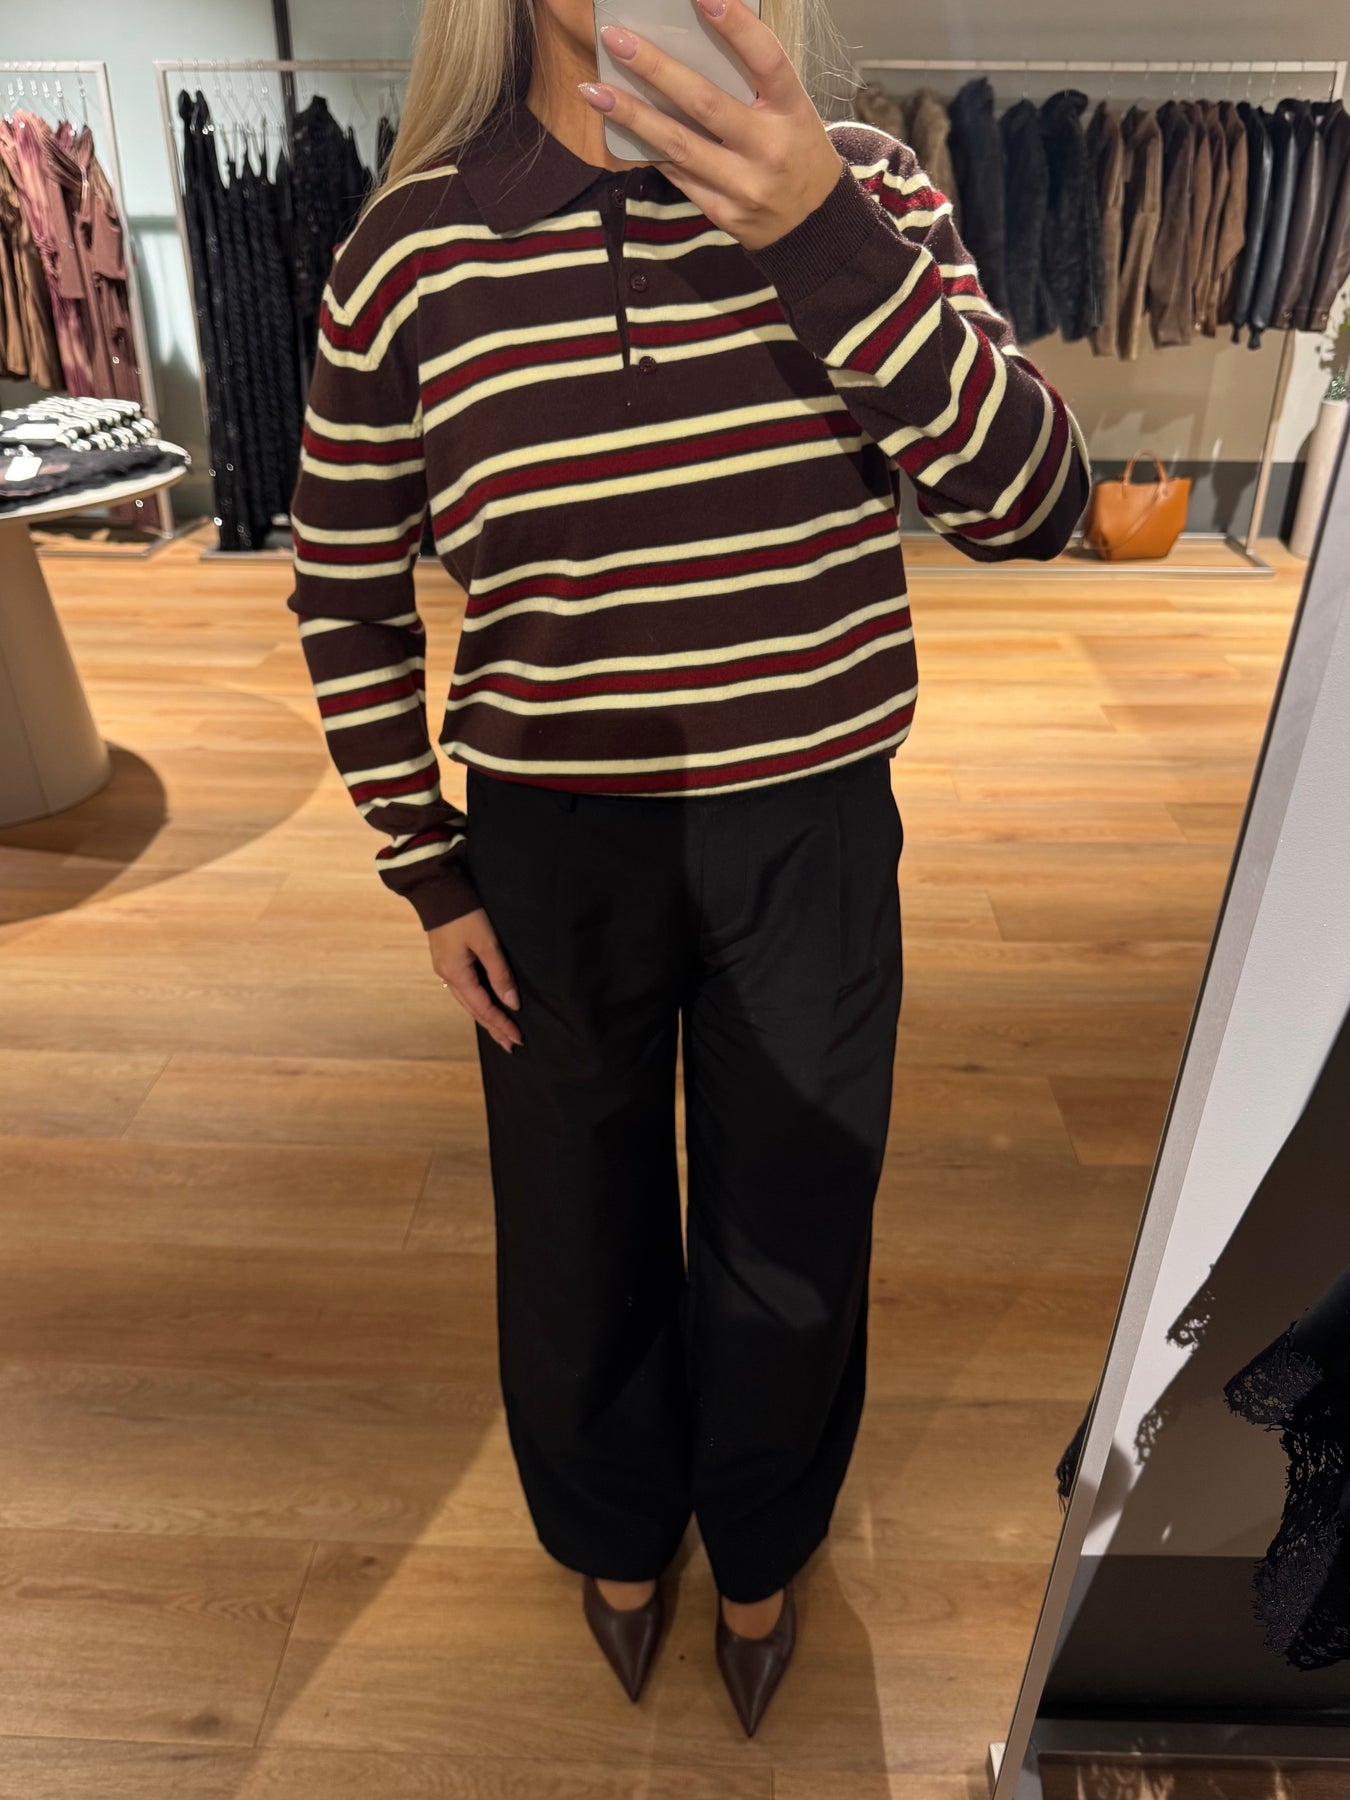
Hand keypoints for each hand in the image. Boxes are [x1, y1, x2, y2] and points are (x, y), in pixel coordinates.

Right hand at [427, 907, 523, 1052]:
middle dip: (493, 1027)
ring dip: (485, 1017)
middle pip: (474, 1010)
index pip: (483, 1008)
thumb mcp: (487, 942)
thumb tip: (512, 1002)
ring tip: (500, 1031)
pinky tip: (485, 1005)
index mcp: (456, 974)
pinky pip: (465, 989)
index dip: (501, 1023)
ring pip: (468, 1001)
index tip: (518, 1037)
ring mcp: (445, 968)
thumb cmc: (464, 913)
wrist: (438, 890)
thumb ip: (500, 973)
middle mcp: (448, 976)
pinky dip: (478, 1002)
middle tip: (511, 1045)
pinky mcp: (448, 959)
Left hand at [582, 0, 842, 251]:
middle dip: (656, 69)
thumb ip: (753, 83)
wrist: (813, 227)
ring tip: (594, 90)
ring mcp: (745, 186)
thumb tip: (693, 42)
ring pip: (679, 145)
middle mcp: (770, 148)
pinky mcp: (724, 213)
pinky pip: (678, 176)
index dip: (737, 26)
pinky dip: (649, 150)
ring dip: (632, 116)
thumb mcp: (792, 112)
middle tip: (616, 39)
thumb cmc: (795, 152)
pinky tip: (619, 129)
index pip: (767, 60)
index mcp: (793, 112)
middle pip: (706, 103)